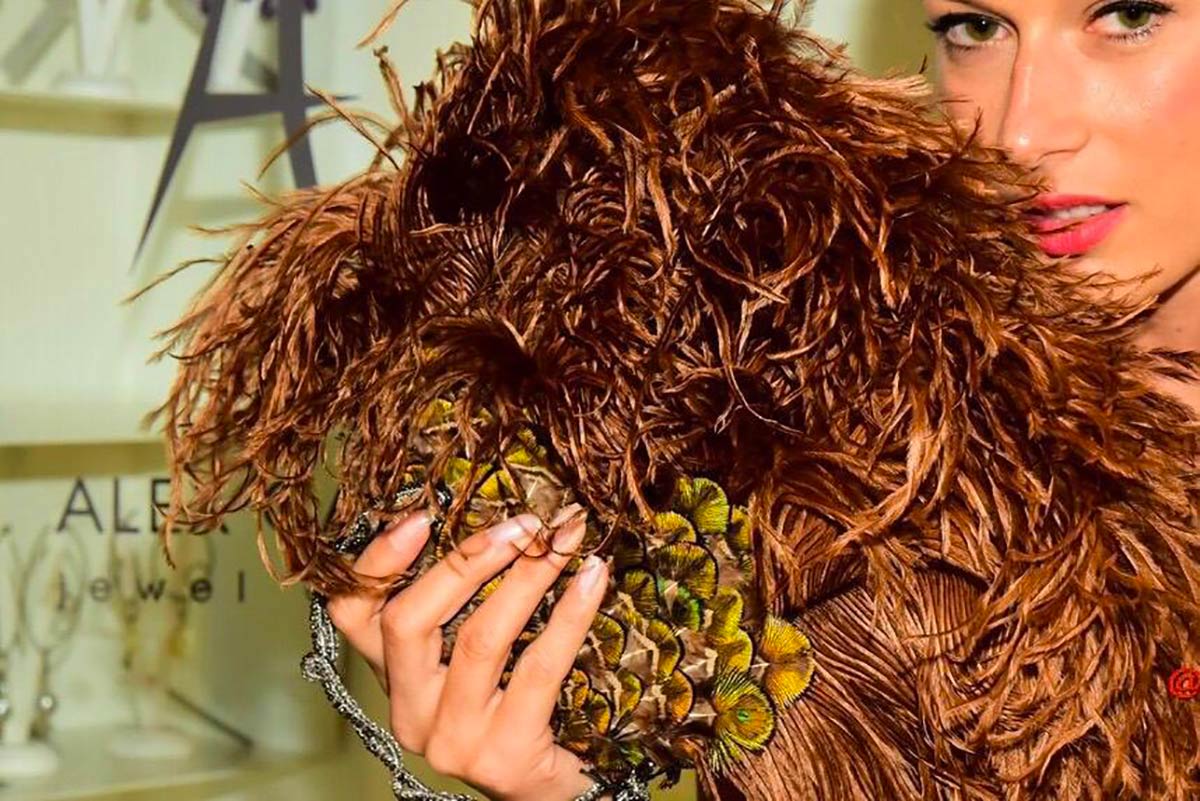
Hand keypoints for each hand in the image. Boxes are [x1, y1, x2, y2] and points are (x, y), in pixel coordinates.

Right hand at [327, 503, 610, 800]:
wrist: (548, 793)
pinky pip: (539, 668)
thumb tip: (500, 525)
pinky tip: (591, 579)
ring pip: (479, 638)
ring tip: (564, 541)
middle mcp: (410, 712)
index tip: (421, 517)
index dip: (378, 562)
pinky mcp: (504, 755)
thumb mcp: (470, 665)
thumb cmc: (513, 713)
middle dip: (469, 559)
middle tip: (525, 523)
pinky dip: (570, 615)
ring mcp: (453, 739)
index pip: (352, 615)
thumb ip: (461, 611)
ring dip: (528, 577)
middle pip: (409, 621)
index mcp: (394, 679)